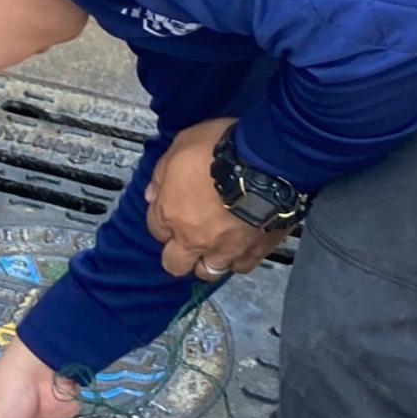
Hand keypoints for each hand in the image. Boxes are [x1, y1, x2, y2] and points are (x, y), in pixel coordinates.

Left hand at [145, 118, 287, 278]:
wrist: (264, 163)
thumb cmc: (221, 149)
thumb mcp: (180, 145)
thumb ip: (162, 174)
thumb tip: (152, 192)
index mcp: (171, 212)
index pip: (155, 230)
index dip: (163, 221)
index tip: (172, 212)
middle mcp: (193, 238)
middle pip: (175, 264)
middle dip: (178, 254)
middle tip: (188, 239)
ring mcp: (224, 250)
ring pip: (208, 272)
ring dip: (208, 260)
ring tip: (215, 245)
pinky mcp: (253, 253)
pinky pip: (240, 267)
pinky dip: (237, 259)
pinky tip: (240, 245)